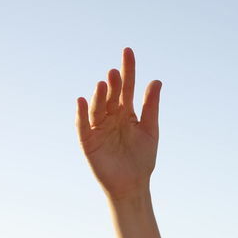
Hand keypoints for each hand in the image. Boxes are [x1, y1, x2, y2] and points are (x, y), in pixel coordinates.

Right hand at [76, 47, 161, 201]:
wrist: (133, 185)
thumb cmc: (142, 159)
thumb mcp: (150, 130)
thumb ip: (151, 107)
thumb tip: (156, 80)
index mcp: (126, 112)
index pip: (126, 86)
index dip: (127, 70)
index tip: (128, 51)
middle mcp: (111, 116)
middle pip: (111, 95)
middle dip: (113, 84)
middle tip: (115, 73)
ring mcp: (98, 128)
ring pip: (97, 107)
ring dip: (99, 96)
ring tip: (103, 84)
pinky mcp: (88, 141)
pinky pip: (83, 125)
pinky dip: (81, 113)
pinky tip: (82, 100)